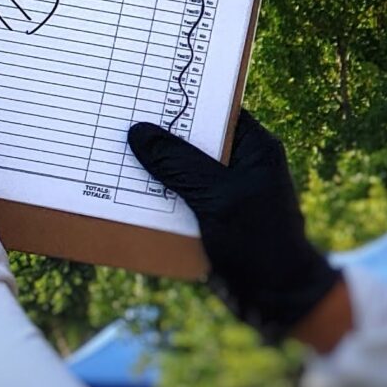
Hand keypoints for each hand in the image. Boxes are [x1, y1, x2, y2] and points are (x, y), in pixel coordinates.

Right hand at [128, 112, 341, 341]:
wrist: (277, 298)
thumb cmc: (260, 243)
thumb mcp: (218, 198)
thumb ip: (179, 164)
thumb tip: (139, 132)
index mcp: (254, 148)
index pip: (215, 109)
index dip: (182, 98)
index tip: (143, 88)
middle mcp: (238, 165)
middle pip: (190, 139)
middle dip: (157, 134)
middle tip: (116, 118)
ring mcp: (222, 193)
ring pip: (178, 170)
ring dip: (149, 168)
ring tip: (109, 153)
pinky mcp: (207, 218)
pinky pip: (173, 198)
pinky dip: (151, 196)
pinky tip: (120, 192)